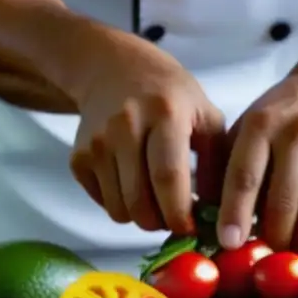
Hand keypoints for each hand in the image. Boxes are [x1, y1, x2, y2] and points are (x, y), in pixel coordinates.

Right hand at [70, 35, 224, 233]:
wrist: (113, 69)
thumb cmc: (170, 95)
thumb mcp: (206, 115)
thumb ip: (217, 163)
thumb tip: (219, 213)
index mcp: (164, 114)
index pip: (168, 176)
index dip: (179, 213)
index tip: (191, 228)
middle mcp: (124, 127)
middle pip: (140, 201)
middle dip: (161, 223)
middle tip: (175, 219)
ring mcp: (96, 143)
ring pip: (119, 209)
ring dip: (141, 217)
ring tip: (156, 200)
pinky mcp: (78, 158)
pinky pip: (103, 202)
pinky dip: (121, 205)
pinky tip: (134, 185)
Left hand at [214, 74, 297, 256]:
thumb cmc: (283, 116)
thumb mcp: (249, 126)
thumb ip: (229, 166)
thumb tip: (207, 219)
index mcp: (262, 123)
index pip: (245, 176)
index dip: (235, 214)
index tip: (228, 244)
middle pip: (283, 201)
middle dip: (271, 238)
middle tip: (265, 258)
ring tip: (293, 258)